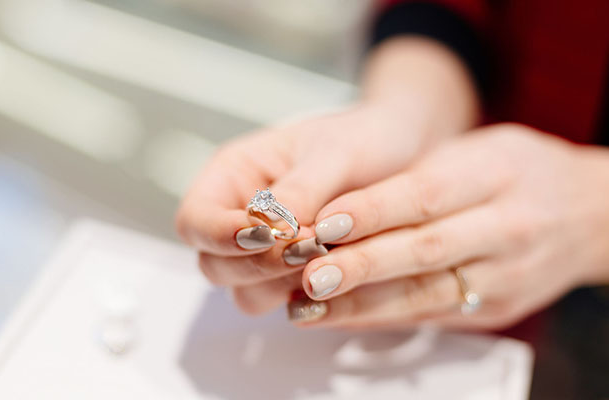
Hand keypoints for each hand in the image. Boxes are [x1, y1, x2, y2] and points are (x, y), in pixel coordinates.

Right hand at [176, 103, 438, 312]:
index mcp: (233, 176)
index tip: (265, 236)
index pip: (196, 220)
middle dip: (257, 264)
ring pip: (247, 292)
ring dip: (283, 284)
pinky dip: (309, 295)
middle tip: (310, 247)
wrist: (399, 153)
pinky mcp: (294, 276)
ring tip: (330, 255)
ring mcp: (265, 252)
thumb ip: (301, 189)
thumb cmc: (361, 139)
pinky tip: (340, 272)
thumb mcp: (334, 153)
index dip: (219, 235)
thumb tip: (269, 226)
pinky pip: (287, 301)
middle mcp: (239, 218)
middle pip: (214, 265)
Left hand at [287, 124, 608, 328]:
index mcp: (498, 176)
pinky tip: (340, 317)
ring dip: (361, 305)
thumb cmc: (520, 172)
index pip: (425, 195)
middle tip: (309, 275)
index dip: (371, 212)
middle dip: (361, 268)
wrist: (589, 214)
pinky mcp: (498, 310)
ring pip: (425, 295)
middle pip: (425, 252)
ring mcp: (506, 277)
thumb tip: (340, 209)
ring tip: (308, 307)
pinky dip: (381, 318)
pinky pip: (431, 316)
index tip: (323, 223)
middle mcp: (507, 229)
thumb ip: (415, 177)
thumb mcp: (474, 152)